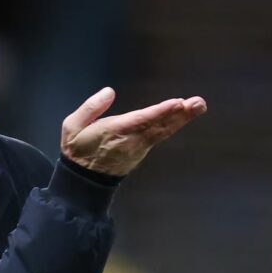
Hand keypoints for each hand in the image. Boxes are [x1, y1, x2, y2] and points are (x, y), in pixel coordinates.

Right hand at [61, 87, 206, 175]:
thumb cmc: (77, 149)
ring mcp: (138, 148)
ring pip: (162, 132)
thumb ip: (90, 108)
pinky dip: (171, 126)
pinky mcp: (140, 153)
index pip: (140, 120)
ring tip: (197, 106)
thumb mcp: (72, 126)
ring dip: (180, 119)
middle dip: (179, 114)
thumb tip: (110, 91)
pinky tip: (181, 117)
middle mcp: (130, 141)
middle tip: (199, 103)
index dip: (159, 112)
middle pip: (158, 126)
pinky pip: (158, 137)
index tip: (177, 103)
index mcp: (114, 132)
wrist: (83, 181)